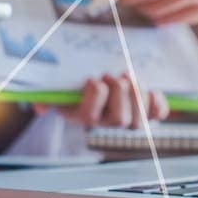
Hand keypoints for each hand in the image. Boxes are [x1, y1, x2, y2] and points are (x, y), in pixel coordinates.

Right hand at [39, 73, 169, 128]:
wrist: (97, 83)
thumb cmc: (77, 84)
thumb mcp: (59, 88)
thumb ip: (47, 96)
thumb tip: (40, 107)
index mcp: (83, 116)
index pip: (90, 116)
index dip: (95, 97)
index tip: (92, 78)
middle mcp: (107, 122)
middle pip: (119, 119)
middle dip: (119, 93)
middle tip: (112, 75)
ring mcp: (128, 119)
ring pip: (138, 119)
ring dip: (137, 94)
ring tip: (128, 76)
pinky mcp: (146, 112)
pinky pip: (157, 115)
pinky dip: (158, 104)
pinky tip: (152, 90)